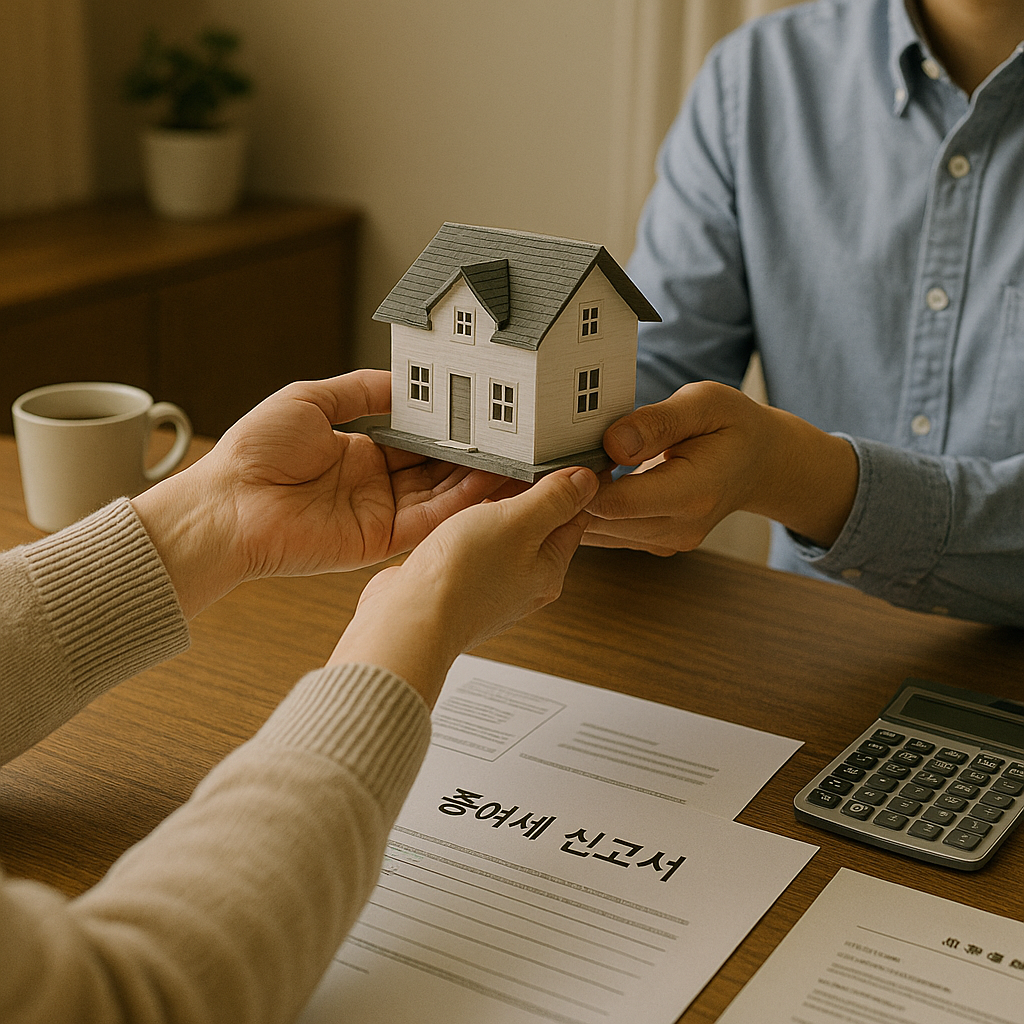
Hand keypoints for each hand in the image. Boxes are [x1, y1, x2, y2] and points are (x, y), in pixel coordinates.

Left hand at [132, 371, 506, 616]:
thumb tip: (400, 381)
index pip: (418, 440)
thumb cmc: (254, 452)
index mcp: (359, 452)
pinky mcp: (379, 541)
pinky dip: (460, 508)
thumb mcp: (310, 400)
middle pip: (438, 469)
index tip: (482, 416)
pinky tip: (487, 488)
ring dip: (477, 482)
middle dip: (474, 456)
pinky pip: (428, 522)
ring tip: (514, 462)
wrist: (227, 504)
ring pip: (442, 496)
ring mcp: (380, 514)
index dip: (450, 430)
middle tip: (513, 441)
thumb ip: (359, 390)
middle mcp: (375, 484)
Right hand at [330, 466, 598, 705]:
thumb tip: (588, 481)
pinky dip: (468, 530)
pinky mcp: (460, 588)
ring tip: (482, 486)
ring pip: (502, 537)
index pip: (574, 518)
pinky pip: (473, 550)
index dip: (569, 485)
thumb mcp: (518, 522)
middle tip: (517, 464)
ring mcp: (492, 588)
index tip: (558, 458)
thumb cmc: (461, 578)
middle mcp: (525, 584)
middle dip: (529, 496)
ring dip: (494, 512)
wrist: (409, 620)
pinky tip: (455, 518)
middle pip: (538, 528)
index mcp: (550, 569)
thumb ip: (553, 500)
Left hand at [584, 380, 857, 554]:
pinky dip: (587, 511)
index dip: (581, 481)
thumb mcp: (704, 403)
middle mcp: (679, 529)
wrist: (759, 462)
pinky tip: (582, 482)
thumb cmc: (731, 425)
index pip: (617, 503)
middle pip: (600, 523)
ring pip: (596, 533)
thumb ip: (658, 422)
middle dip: (567, 495)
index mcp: (693, 494)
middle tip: (545, 461)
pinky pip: (606, 534)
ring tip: (561, 468)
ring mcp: (666, 542)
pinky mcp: (653, 543)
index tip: (563, 453)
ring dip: (572, 505)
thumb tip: (611, 443)